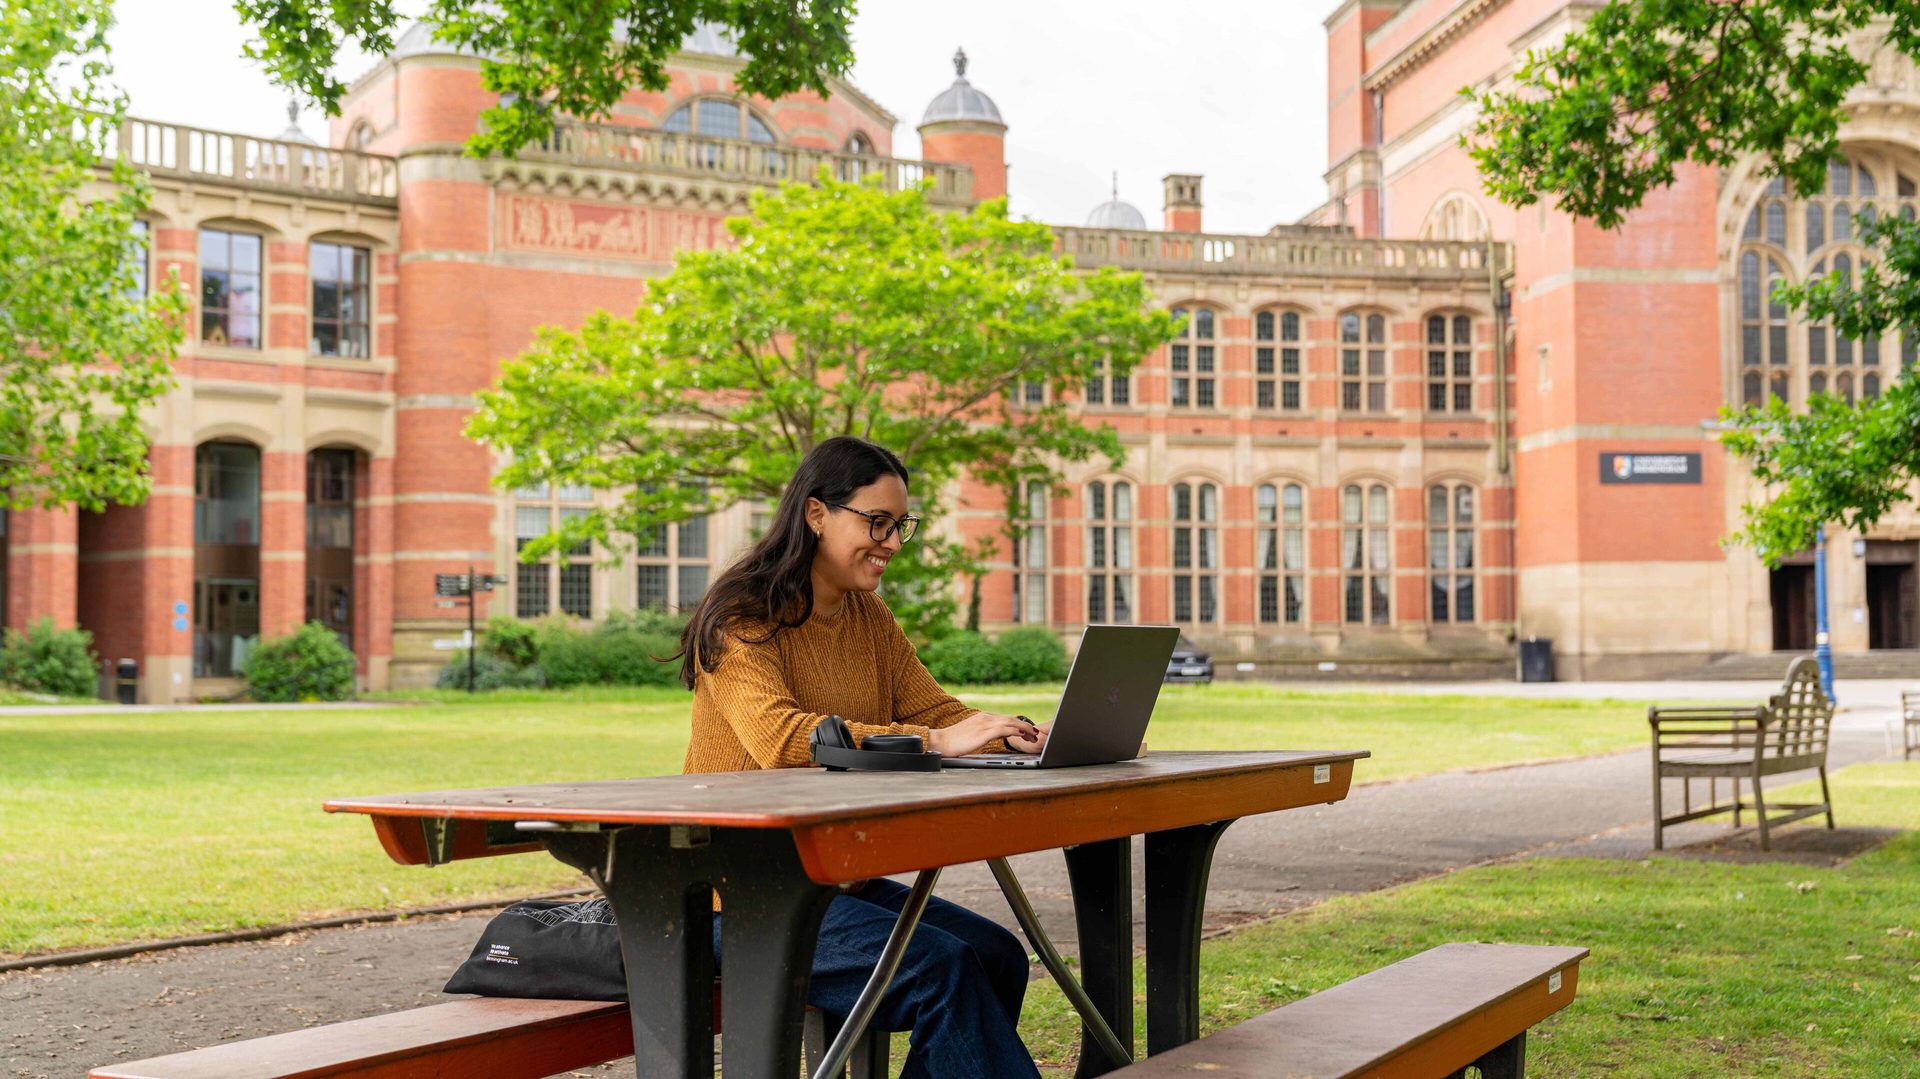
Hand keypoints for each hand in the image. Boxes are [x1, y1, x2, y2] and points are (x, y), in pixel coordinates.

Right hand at [927, 712, 1043, 756]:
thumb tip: (1000, 735)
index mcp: (983, 718)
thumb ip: (986, 732)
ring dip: (1025, 728)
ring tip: (1034, 735)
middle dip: (1026, 726)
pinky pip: (1004, 729)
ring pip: (1010, 722)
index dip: (1019, 725)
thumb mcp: (973, 734)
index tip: (1028, 732)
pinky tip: (1023, 735)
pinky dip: (1015, 731)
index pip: (1006, 719)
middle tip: (1036, 734)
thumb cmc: (954, 741)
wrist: (940, 742)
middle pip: (1011, 719)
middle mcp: (985, 717)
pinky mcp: (983, 732)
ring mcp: (984, 724)